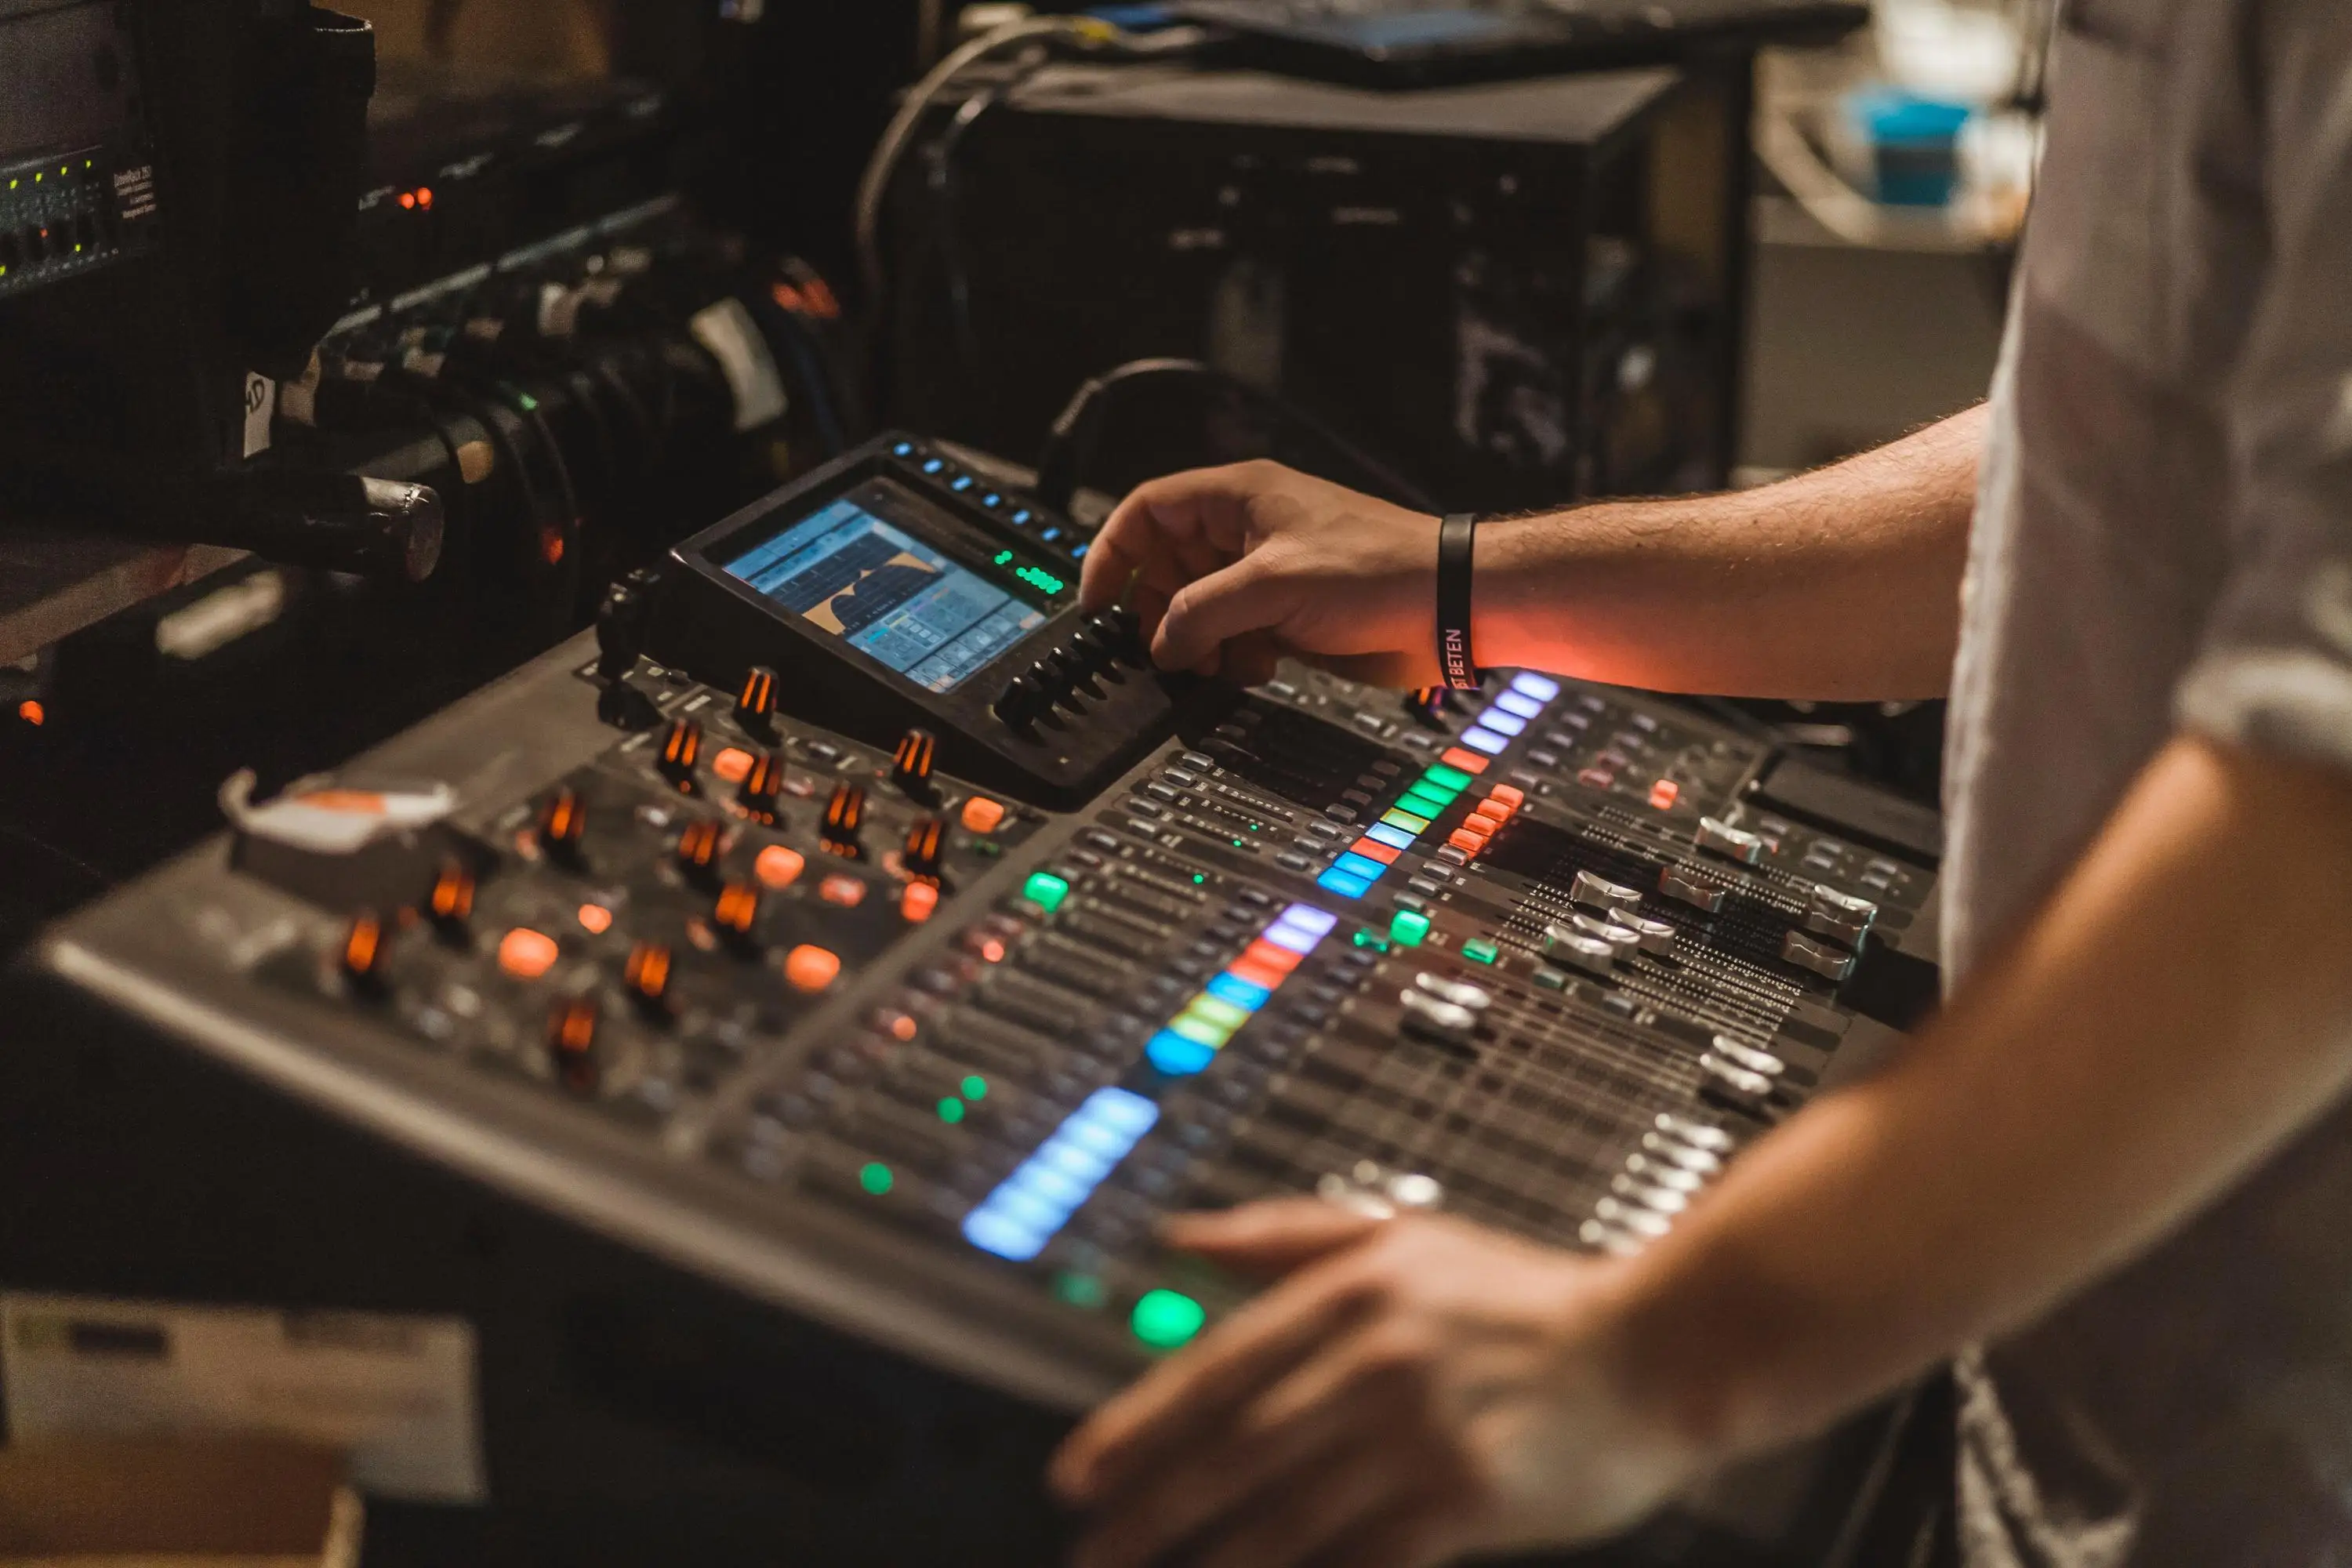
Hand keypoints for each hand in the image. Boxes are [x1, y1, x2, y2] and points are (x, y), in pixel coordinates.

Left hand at [1048, 1200, 1706, 1567]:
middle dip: (1147, 1510)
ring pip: (1284, 1517)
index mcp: (1349, 1292)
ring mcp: (1420, 1435)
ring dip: (1208, 1561)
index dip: (1135, 1429)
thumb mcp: (1403, 1233)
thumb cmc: (1527, 1296)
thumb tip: (1181, 1238)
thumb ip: (1284, 1235)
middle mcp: (1372, 1361)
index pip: (1213, 1369)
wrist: (1661, 1346)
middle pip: (1231, 1451)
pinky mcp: (1466, 1500)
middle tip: (1091, 1548)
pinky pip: (1361, 1559)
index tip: (1078, 1474)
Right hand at [1077, 462, 1443, 687]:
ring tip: (1218, 665)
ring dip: (1199, 643)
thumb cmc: (1376, 571)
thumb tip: (1160, 645)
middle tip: (1166, 652)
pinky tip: (1258, 668)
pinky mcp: (1289, 614)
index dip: (1113, 555)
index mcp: (1238, 497)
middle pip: (1168, 569)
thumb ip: (1200, 613)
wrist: (1448, 607)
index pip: (1147, 513)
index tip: (1098, 605)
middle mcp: (1248, 531)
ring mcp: (1268, 573)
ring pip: (1200, 610)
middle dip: (1162, 614)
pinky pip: (1235, 636)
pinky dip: (1234, 657)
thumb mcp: (1270, 585)